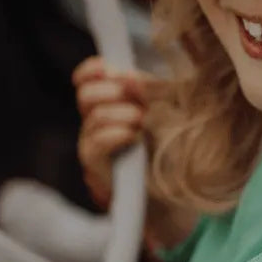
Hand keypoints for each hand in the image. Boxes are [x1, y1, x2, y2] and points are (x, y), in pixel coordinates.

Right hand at [73, 57, 161, 211]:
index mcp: (109, 104)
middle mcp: (94, 124)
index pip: (85, 79)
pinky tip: (135, 137)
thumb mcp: (168, 109)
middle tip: (140, 103)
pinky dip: (117, 133)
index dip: (91, 70)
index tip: (107, 68)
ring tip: (144, 122)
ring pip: (95, 116)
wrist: (176, 194)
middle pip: (86, 95)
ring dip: (123, 114)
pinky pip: (96, 143)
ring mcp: (93, 147)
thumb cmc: (172, 148)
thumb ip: (151, 89)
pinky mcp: (95, 170)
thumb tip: (130, 76)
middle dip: (114, 92)